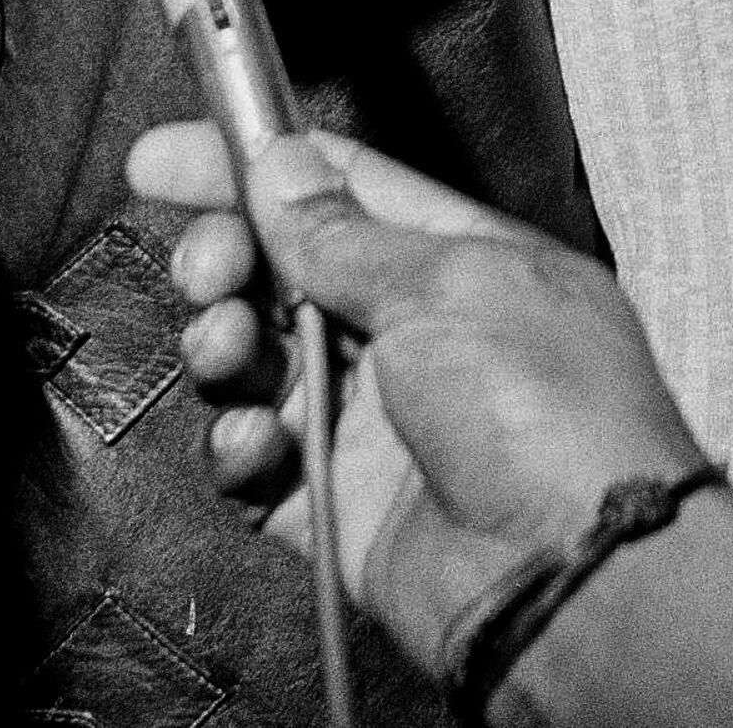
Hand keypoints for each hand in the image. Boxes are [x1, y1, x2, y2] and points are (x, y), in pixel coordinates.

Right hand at [128, 123, 709, 663]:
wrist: (568, 573)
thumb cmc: (551, 412)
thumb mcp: (450, 286)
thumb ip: (347, 235)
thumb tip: (282, 170)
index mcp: (458, 263)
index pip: (340, 191)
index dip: (253, 168)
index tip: (164, 160)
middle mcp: (414, 337)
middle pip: (285, 275)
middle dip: (226, 259)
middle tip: (209, 266)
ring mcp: (374, 424)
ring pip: (258, 364)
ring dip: (223, 345)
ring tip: (228, 347)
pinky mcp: (339, 506)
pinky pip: (256, 464)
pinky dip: (240, 447)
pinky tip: (259, 442)